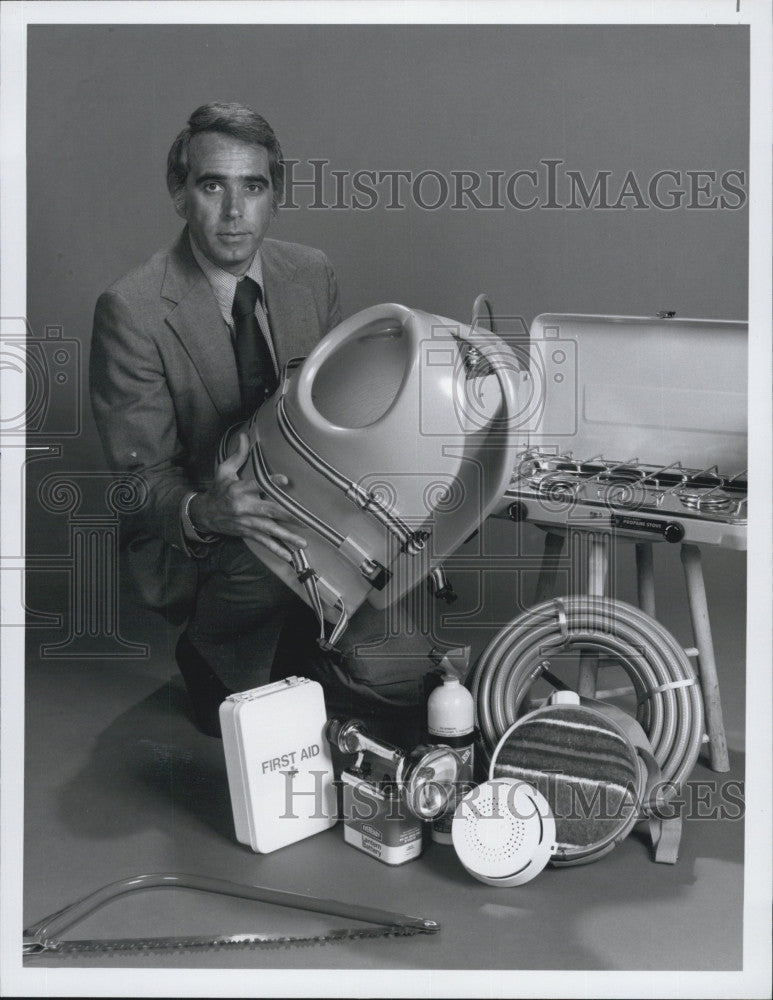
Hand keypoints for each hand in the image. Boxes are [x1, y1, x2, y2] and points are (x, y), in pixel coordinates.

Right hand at [190, 432, 305, 560]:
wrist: (204, 514)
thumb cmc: (218, 489)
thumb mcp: (224, 471)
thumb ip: (238, 455)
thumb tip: (246, 436)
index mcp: (239, 490)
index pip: (257, 485)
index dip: (271, 482)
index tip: (286, 481)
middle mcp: (243, 507)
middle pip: (269, 511)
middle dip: (288, 517)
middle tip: (306, 521)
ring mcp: (246, 522)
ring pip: (269, 530)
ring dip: (287, 537)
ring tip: (303, 543)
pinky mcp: (247, 532)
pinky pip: (263, 542)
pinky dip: (276, 549)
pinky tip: (289, 556)